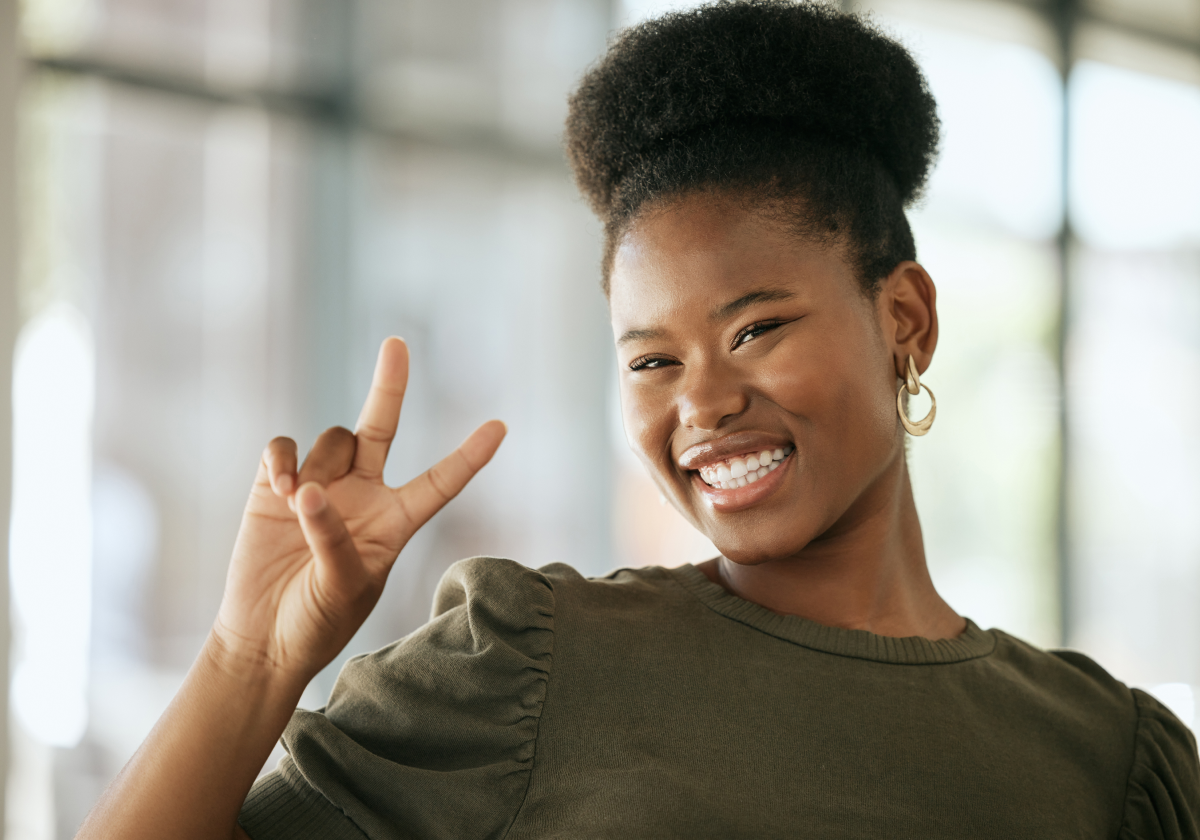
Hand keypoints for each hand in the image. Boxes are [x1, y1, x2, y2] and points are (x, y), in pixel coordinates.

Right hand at [211, 337, 504, 684]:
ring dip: (318, 461)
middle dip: (390, 385)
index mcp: (395, 522)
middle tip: (397, 343)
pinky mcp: (275, 487)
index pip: (440, 482)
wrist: (263, 638)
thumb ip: (334, 540)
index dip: (469, 456)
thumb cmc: (316, 622)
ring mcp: (320, 486)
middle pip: (382, 427)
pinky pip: (284, 448)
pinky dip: (281, 458)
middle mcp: (363, 495)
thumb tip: (312, 492)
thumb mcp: (342, 589)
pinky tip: (279, 484)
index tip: (501, 426)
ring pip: (331, 439)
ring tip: (299, 501)